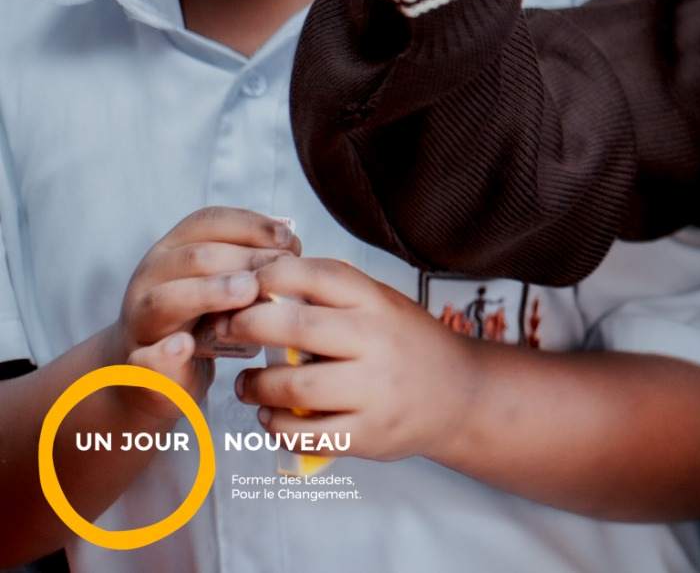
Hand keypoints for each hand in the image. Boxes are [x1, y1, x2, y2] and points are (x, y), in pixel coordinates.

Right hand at [116, 208, 302, 412]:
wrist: (149, 372)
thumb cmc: (199, 318)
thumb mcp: (221, 280)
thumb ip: (247, 262)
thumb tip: (290, 250)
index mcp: (173, 250)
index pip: (209, 222)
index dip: (251, 226)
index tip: (289, 240)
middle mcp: (151, 277)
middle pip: (197, 257)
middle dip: (245, 260)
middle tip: (283, 272)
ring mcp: (140, 321)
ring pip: (166, 299)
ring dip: (209, 293)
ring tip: (247, 292)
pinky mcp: (138, 364)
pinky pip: (144, 357)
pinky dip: (163, 353)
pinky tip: (184, 346)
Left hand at [232, 257, 479, 464]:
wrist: (461, 395)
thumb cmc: (409, 346)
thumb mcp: (383, 307)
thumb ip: (335, 299)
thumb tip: (263, 286)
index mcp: (378, 303)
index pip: (317, 275)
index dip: (270, 275)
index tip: (244, 284)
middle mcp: (378, 341)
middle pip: (296, 328)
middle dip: (247, 326)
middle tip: (226, 330)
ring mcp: (374, 390)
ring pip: (294, 386)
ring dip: (256, 385)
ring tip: (247, 384)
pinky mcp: (368, 434)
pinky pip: (305, 434)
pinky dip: (275, 425)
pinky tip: (271, 415)